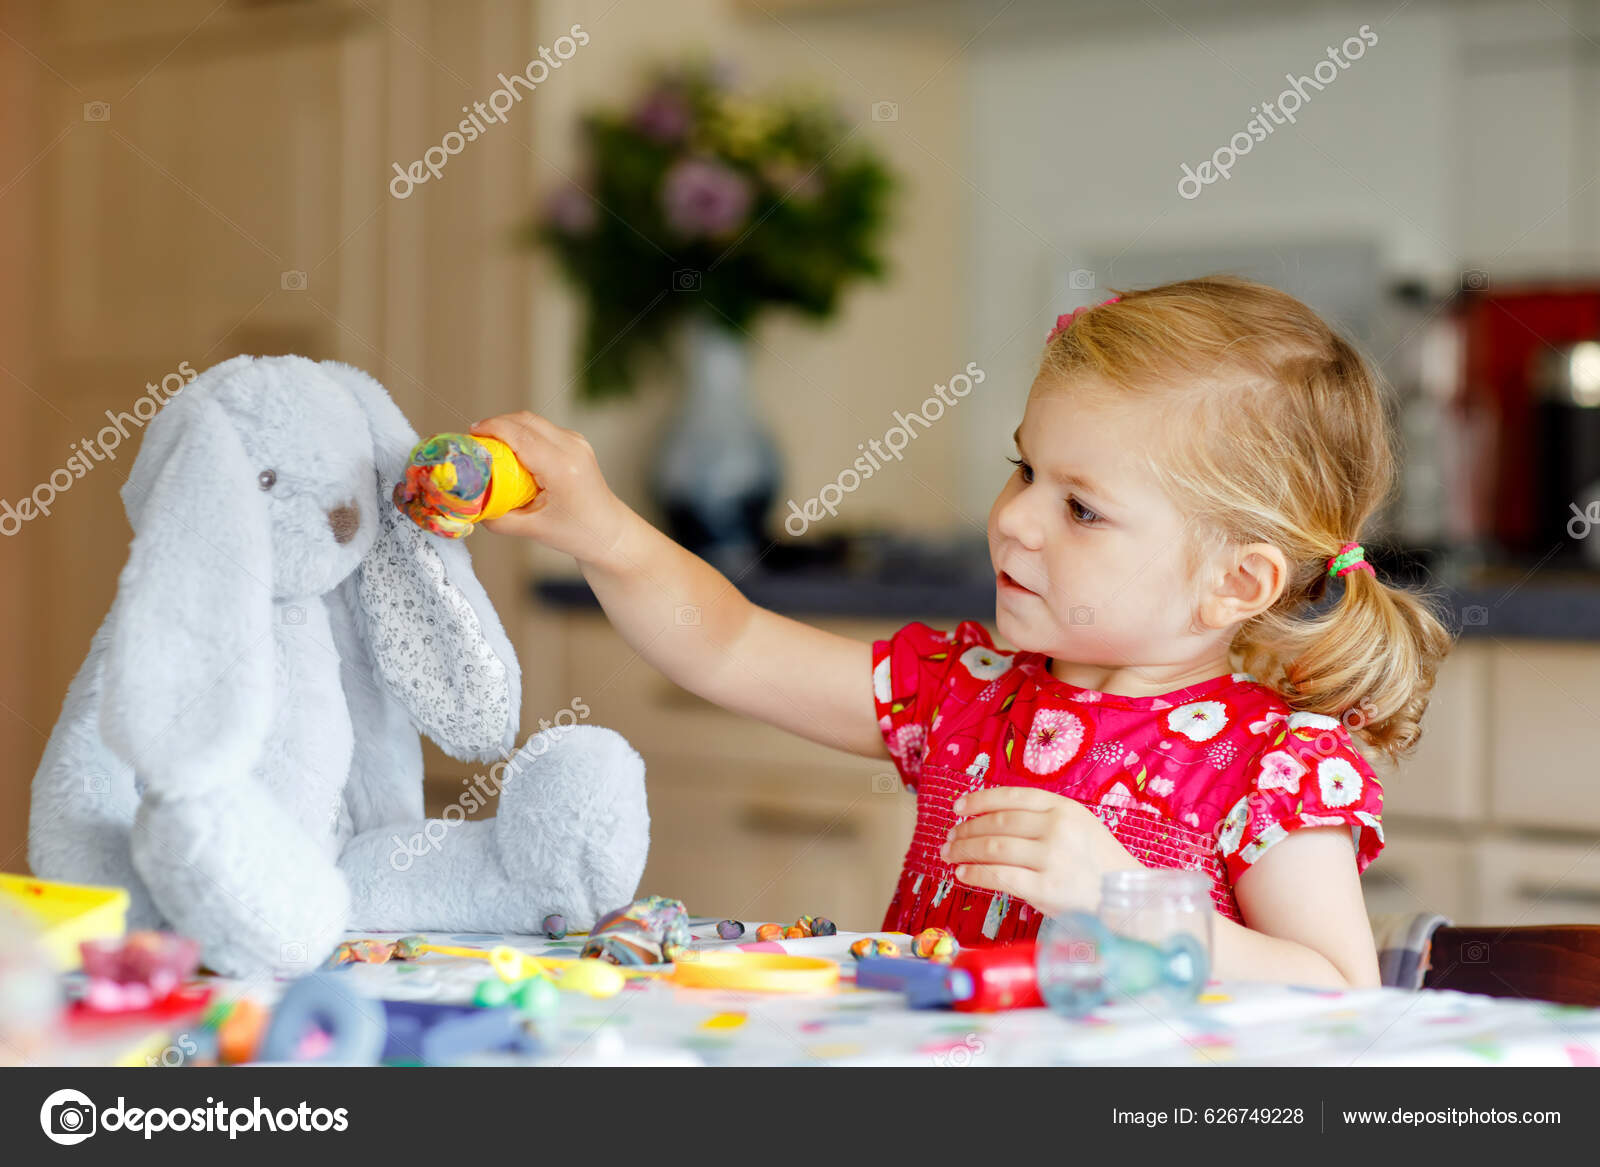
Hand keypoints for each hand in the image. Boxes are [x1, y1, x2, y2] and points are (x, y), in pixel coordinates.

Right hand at [469, 412, 633, 566]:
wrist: (608, 531)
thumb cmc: (576, 533)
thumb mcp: (533, 530)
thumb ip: (498, 518)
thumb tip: (470, 507)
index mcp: (562, 468)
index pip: (520, 435)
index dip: (492, 429)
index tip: (470, 435)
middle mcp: (572, 448)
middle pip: (525, 420)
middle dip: (496, 424)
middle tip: (476, 441)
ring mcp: (577, 442)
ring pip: (533, 420)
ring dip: (510, 427)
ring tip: (491, 446)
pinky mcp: (576, 442)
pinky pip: (543, 428)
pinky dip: (523, 433)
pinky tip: (512, 451)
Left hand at [940, 787, 1141, 917]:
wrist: (1129, 900)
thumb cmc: (1099, 865)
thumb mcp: (1079, 827)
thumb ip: (1043, 820)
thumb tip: (990, 824)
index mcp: (1064, 808)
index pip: (1011, 797)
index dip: (979, 800)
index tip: (958, 807)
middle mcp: (1057, 828)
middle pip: (997, 823)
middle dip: (966, 830)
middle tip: (950, 838)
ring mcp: (1051, 858)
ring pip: (993, 847)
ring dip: (964, 850)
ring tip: (950, 854)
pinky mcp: (1045, 889)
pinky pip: (998, 876)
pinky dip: (975, 873)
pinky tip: (963, 874)